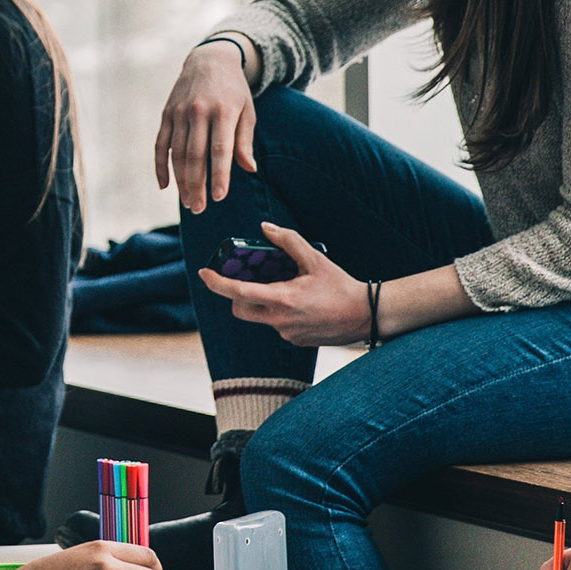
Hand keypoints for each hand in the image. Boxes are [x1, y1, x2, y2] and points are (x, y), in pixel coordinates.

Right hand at [155, 39, 257, 212]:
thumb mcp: (247, 110)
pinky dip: (161, 166)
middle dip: (197, 185)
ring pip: (177, 153)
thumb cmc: (234, 90)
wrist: (210, 59)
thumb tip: (249, 169)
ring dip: (181, 181)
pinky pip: (160, 144)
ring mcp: (179, 113)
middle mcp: (199, 111)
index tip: (219, 197)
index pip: (220, 149)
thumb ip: (244, 140)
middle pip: (196, 155)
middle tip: (198, 209)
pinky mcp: (167, 114)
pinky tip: (165, 186)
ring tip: (187, 202)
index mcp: (223, 111)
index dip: (219, 174)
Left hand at [198, 223, 368, 345]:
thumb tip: (265, 228)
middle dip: (237, 295)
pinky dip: (278, 312)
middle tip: (247, 280)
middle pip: (240, 309)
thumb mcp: (316, 259)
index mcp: (282, 299)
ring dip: (261, 302)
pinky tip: (300, 303)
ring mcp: (286, 333)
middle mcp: (279, 320)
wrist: (366, 316)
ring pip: (259, 317)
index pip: (238, 293)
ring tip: (284, 288)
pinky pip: (276, 325)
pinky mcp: (295, 341)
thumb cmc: (341, 286)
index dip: (217, 283)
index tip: (204, 273)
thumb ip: (288, 241)